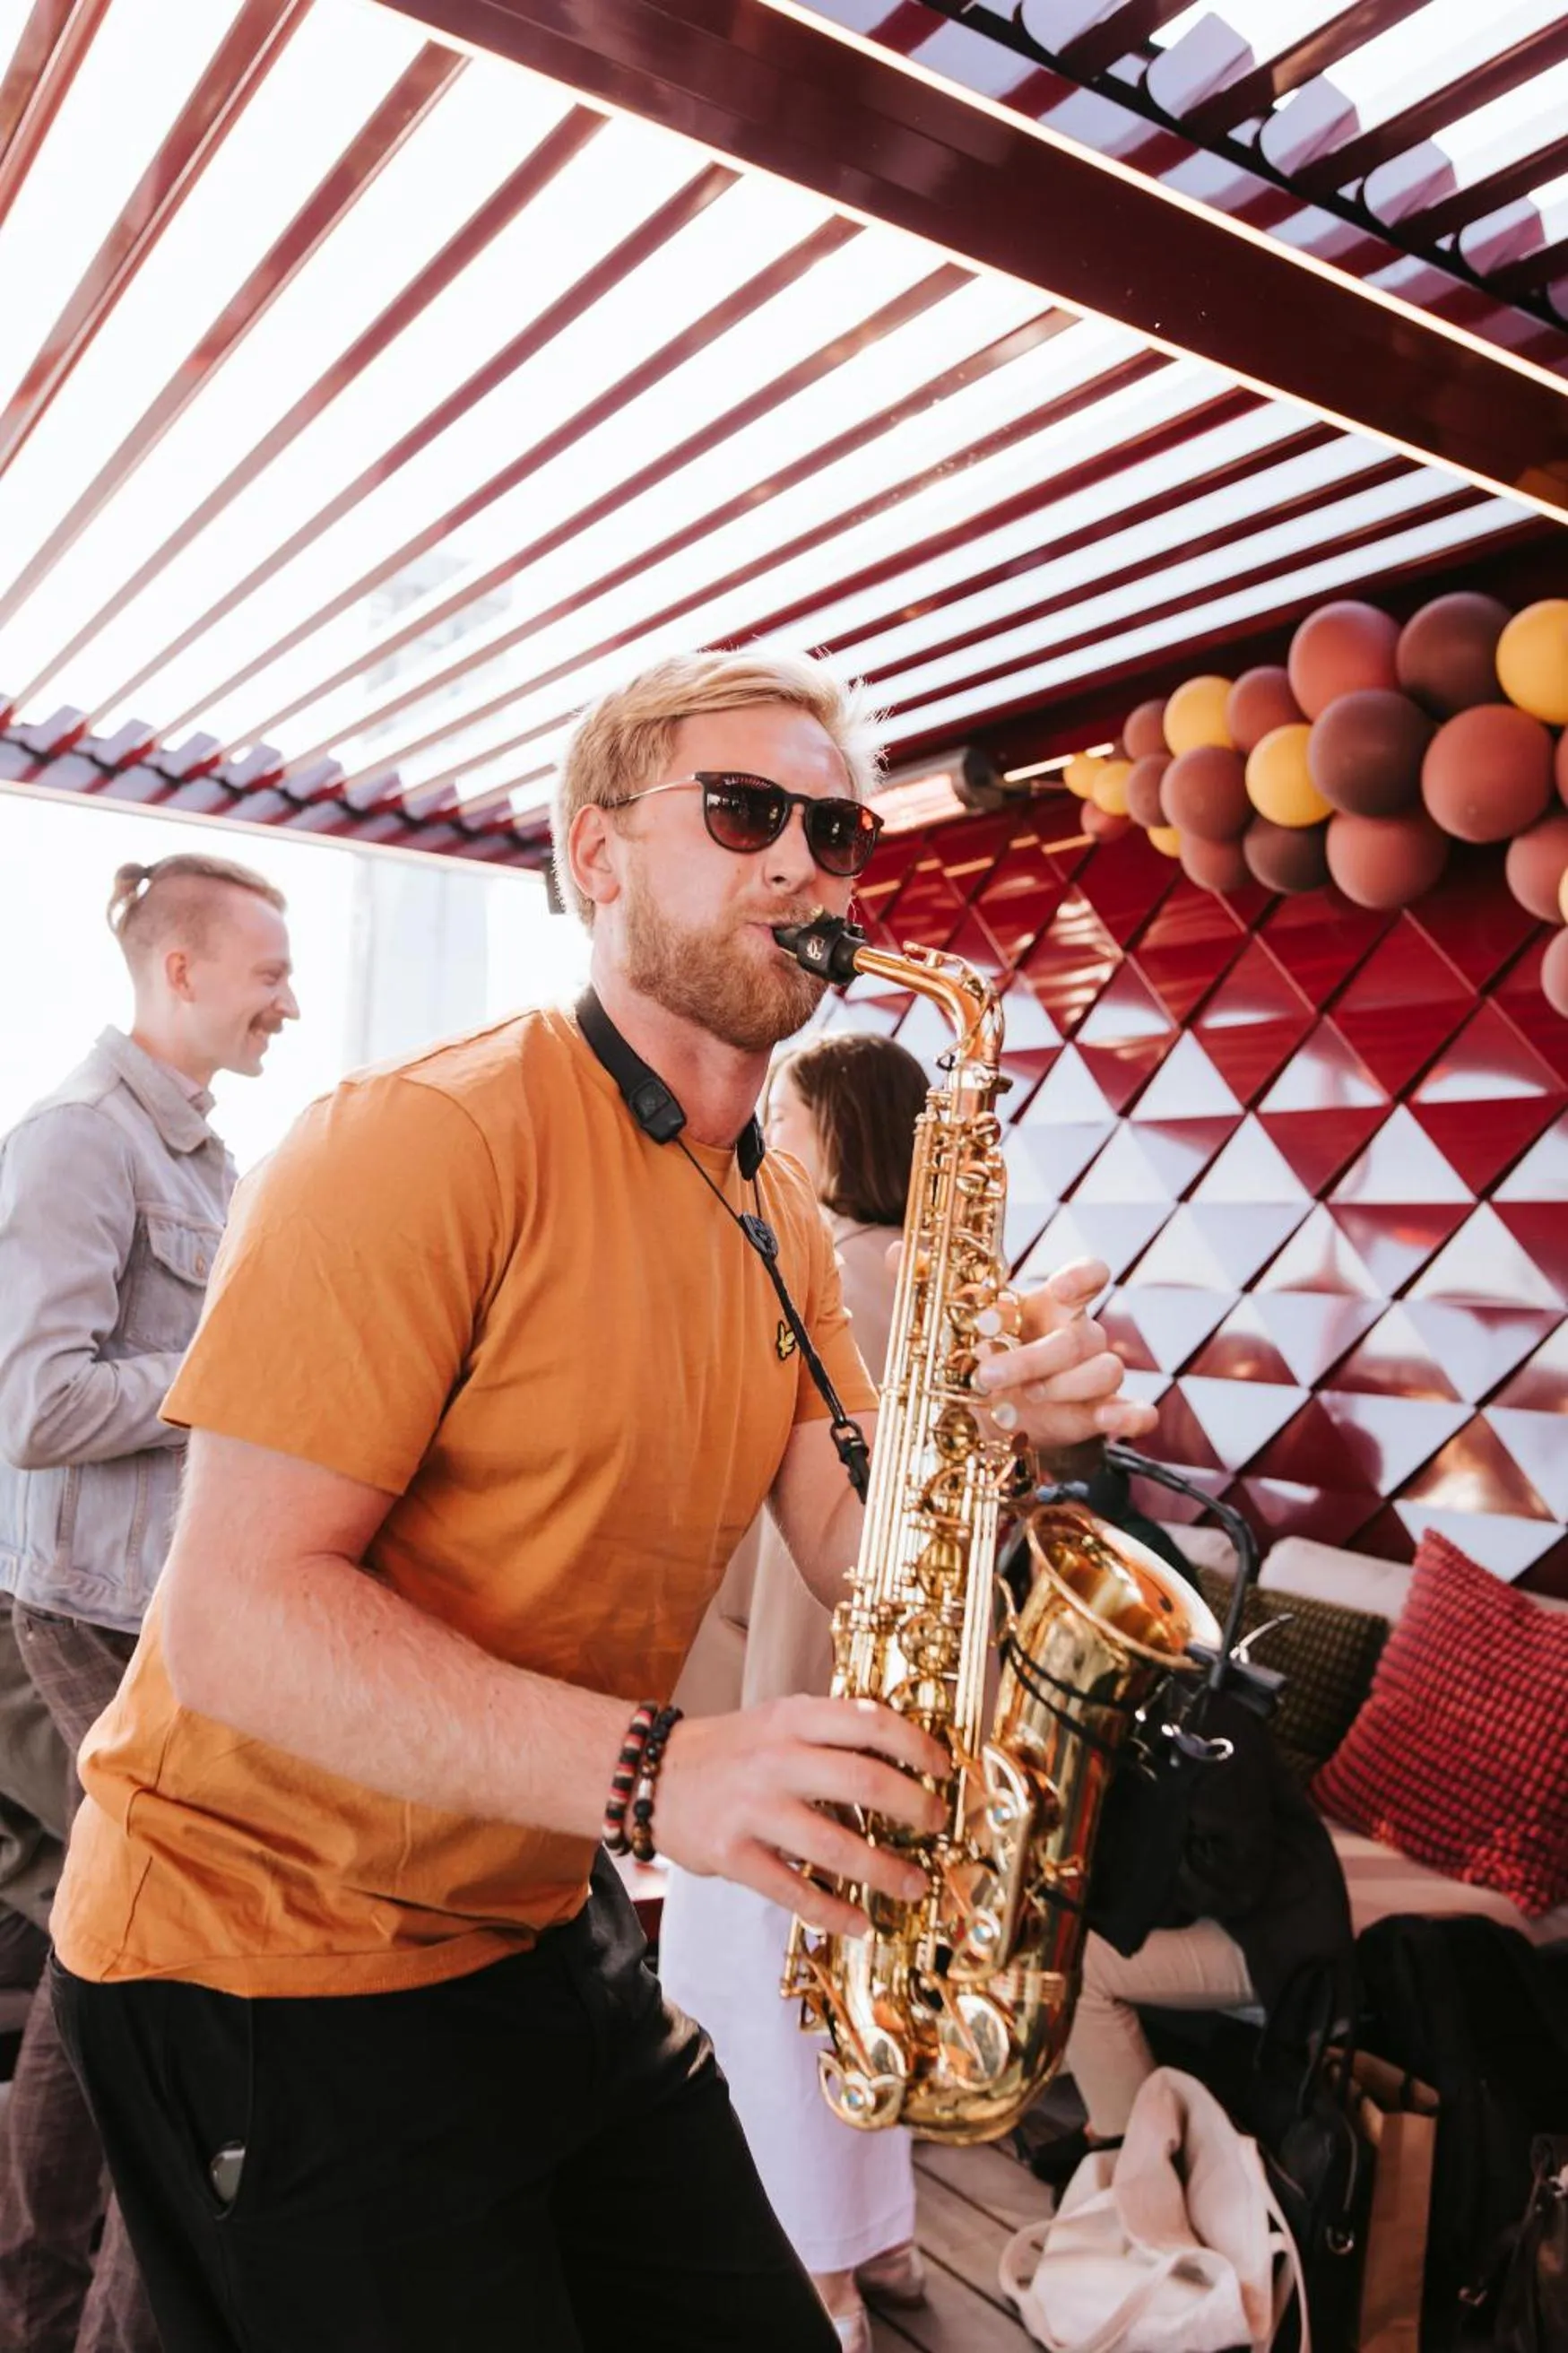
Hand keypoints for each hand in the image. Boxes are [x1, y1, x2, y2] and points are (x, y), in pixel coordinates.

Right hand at [655, 1695, 948, 1936]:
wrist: (649, 1775)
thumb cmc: (728, 1750)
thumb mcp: (776, 1720)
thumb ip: (829, 1733)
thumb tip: (900, 1758)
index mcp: (792, 1718)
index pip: (869, 1720)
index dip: (917, 1746)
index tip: (943, 1769)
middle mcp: (776, 1759)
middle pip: (865, 1780)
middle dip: (914, 1807)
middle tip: (936, 1825)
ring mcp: (753, 1809)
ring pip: (836, 1845)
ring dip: (885, 1871)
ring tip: (913, 1885)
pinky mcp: (732, 1854)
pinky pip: (793, 1891)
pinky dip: (832, 1913)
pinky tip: (858, 1923)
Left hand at [974, 1257, 1155, 1447]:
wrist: (994, 1411)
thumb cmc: (991, 1359)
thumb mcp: (979, 1335)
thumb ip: (986, 1323)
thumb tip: (988, 1318)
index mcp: (1056, 1304)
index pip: (1089, 1276)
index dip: (1081, 1278)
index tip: (1060, 1289)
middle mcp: (1083, 1334)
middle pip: (1080, 1338)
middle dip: (1032, 1359)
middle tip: (989, 1373)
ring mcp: (1097, 1373)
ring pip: (1107, 1371)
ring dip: (1064, 1386)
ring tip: (1027, 1395)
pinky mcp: (1104, 1412)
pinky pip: (1137, 1412)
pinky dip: (1130, 1417)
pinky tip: (1107, 1419)